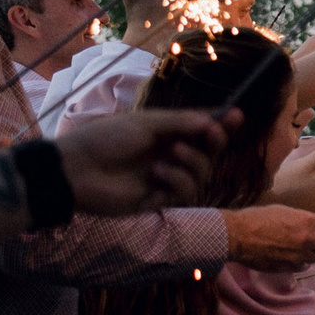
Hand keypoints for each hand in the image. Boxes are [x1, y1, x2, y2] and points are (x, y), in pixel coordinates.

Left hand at [48, 109, 228, 215]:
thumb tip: (213, 121)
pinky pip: (185, 191)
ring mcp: (164, 178)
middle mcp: (168, 155)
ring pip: (201, 173)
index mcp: (163, 134)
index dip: (219, 124)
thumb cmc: (105, 139)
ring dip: (193, 161)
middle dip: (214, 141)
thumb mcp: (145, 123)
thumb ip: (181, 122)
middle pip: (207, 151)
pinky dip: (176, 179)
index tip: (237, 115)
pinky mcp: (159, 199)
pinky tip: (157, 173)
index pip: (198, 129)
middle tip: (213, 133)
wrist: (77, 169)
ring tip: (171, 153)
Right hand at [221, 204, 314, 269]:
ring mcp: (298, 255)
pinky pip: (302, 267)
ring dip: (309, 254)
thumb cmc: (256, 218)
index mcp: (307, 221)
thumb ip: (300, 219)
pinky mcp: (288, 267)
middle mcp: (307, 239)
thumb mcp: (282, 211)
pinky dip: (298, 263)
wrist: (237, 235)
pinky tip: (288, 257)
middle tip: (311, 241)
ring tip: (297, 249)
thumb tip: (309, 224)